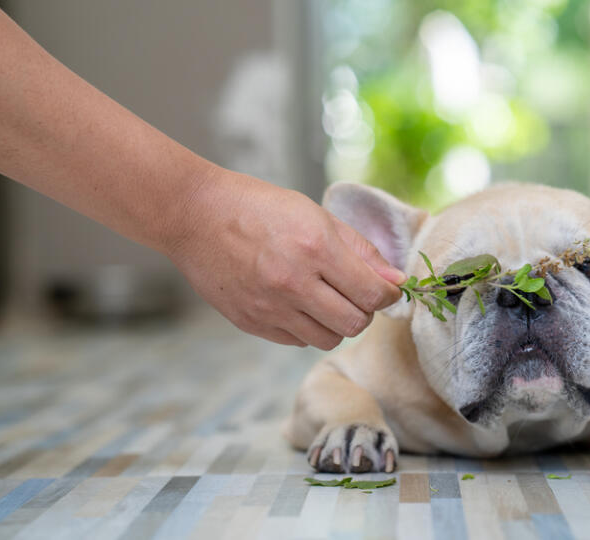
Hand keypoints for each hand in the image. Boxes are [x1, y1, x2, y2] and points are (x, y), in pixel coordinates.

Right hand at [166, 169, 404, 348]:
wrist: (194, 215)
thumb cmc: (258, 207)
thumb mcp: (315, 214)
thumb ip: (360, 250)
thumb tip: (395, 281)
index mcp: (315, 247)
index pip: (373, 293)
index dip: (389, 294)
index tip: (387, 288)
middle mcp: (293, 282)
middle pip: (356, 323)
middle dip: (366, 311)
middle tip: (356, 293)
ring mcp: (269, 307)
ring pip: (328, 339)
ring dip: (337, 323)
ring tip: (326, 299)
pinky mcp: (251, 323)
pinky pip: (297, 341)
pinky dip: (307, 327)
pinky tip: (297, 303)